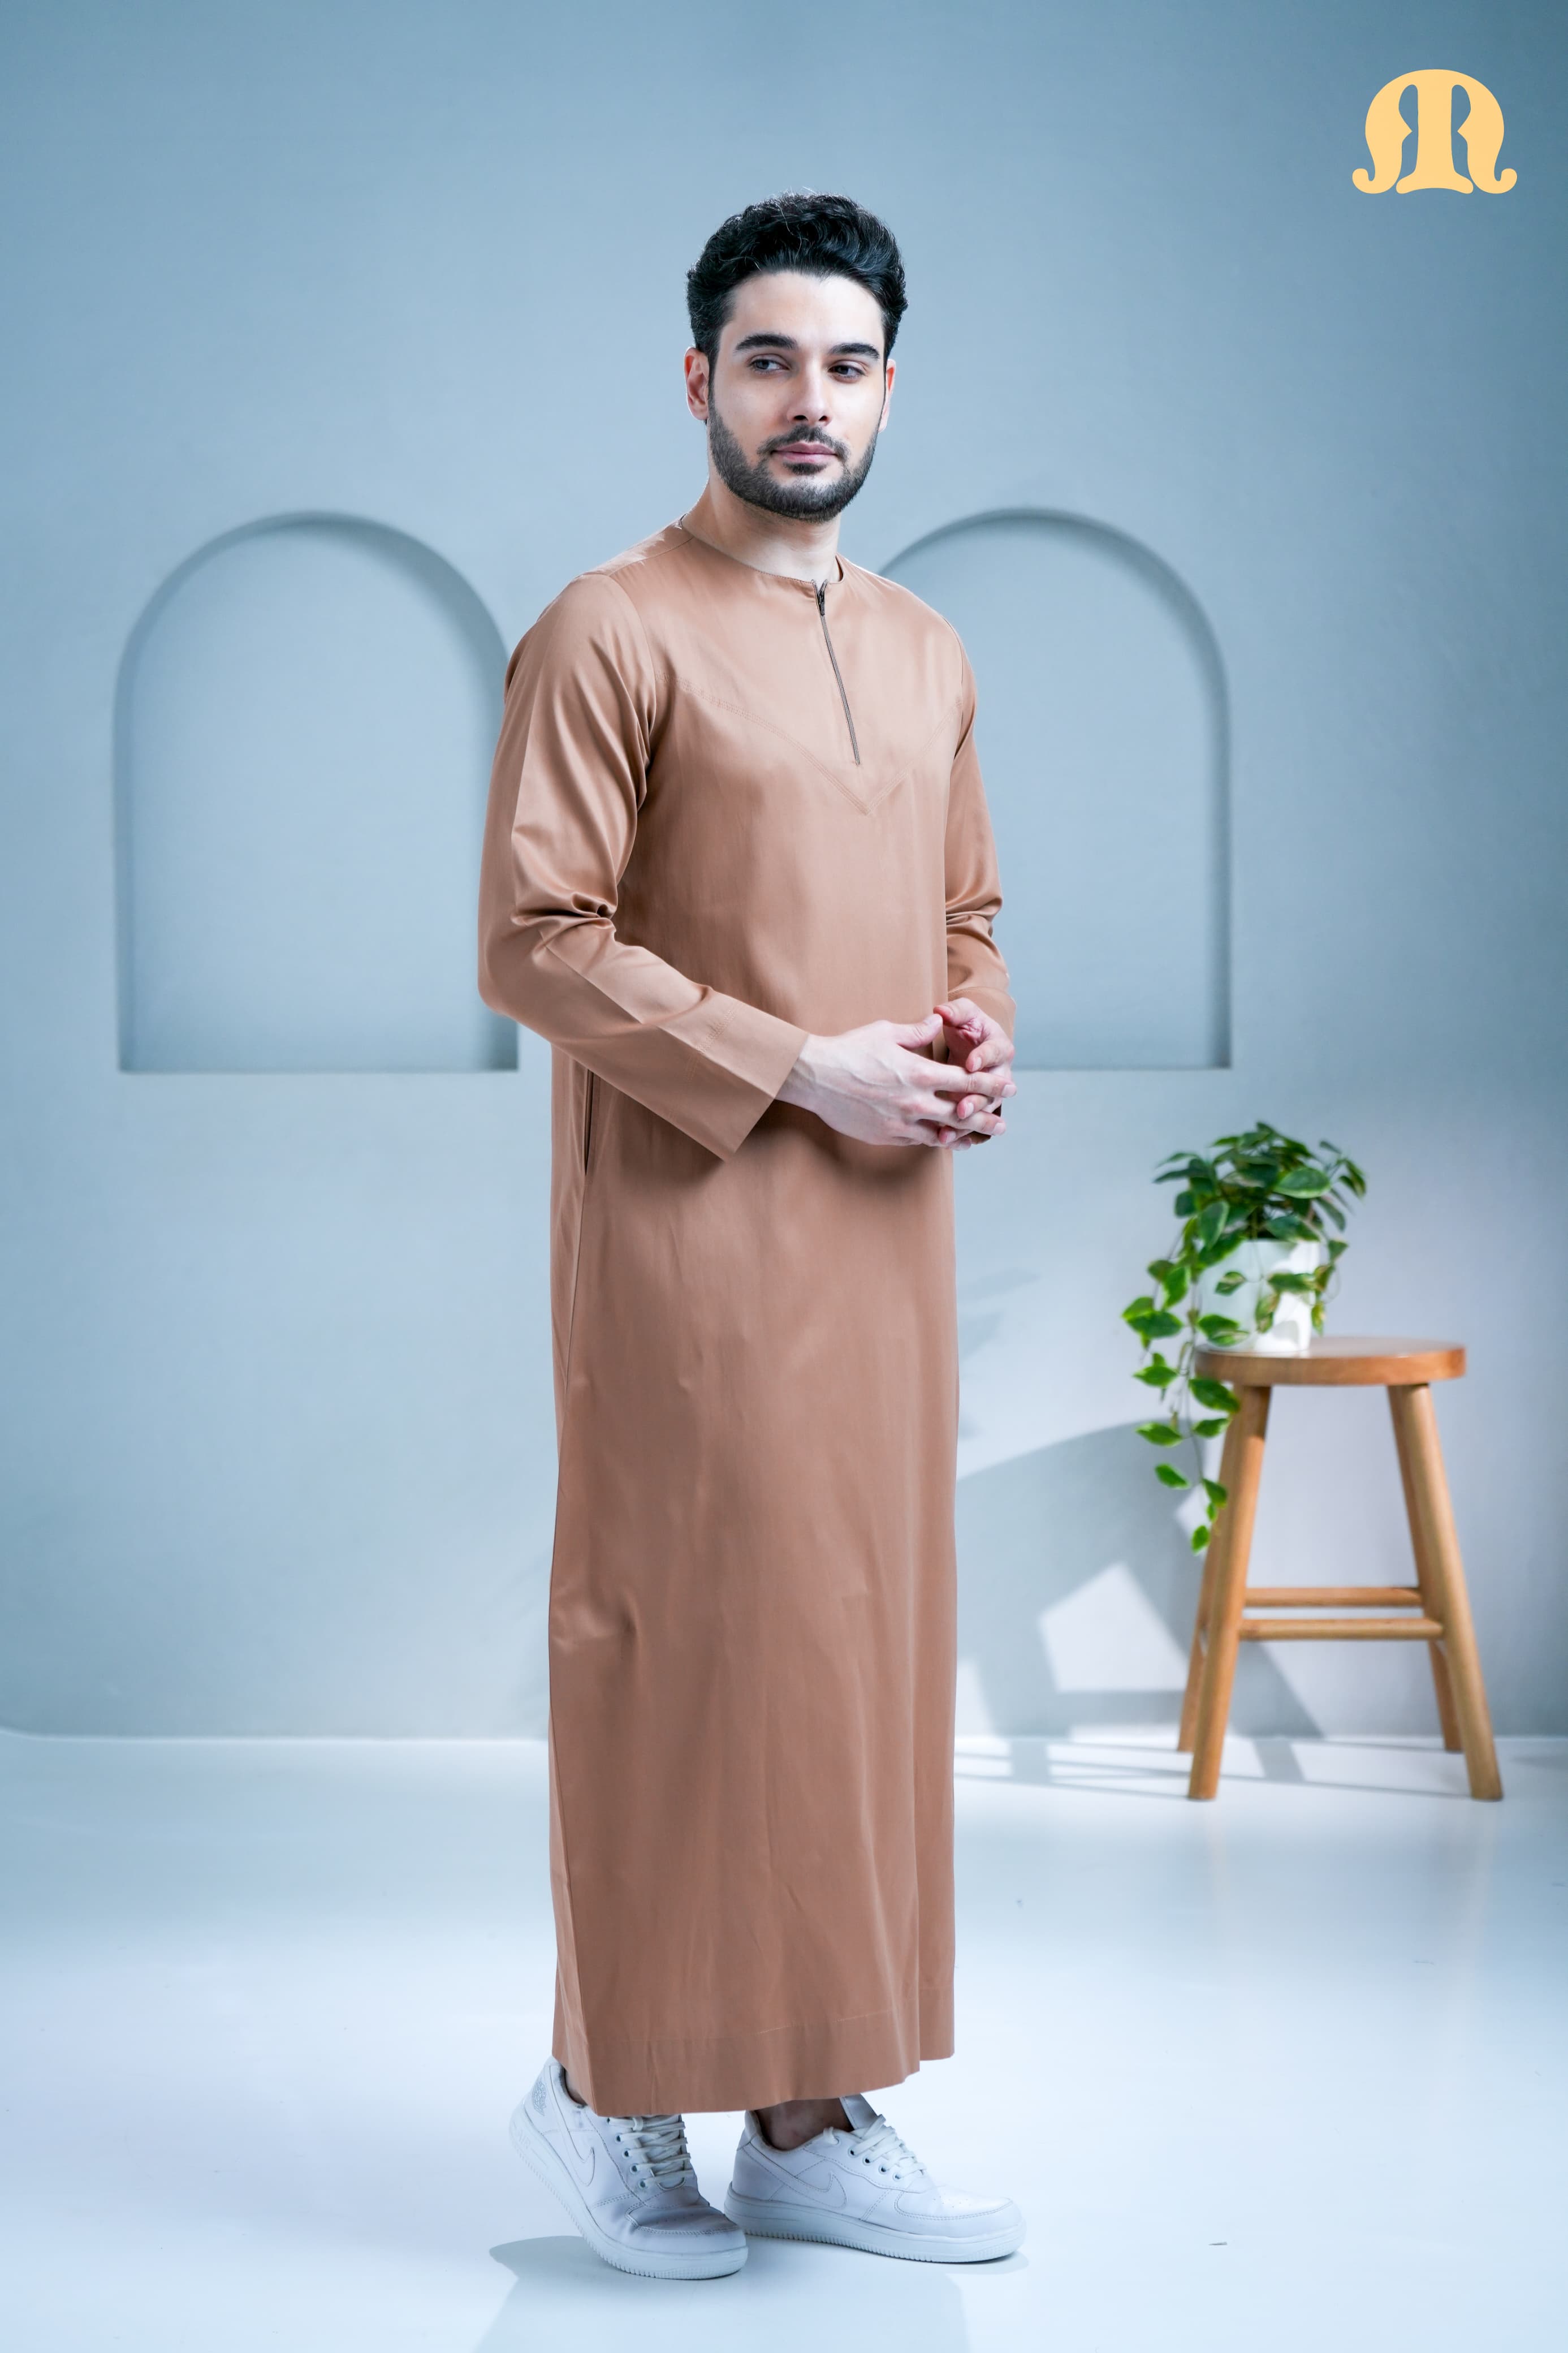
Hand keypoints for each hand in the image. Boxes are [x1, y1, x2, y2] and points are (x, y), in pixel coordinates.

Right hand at [778, 1011, 1012, 1149]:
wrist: (815, 1077)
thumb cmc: (849, 1050)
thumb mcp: (886, 1032)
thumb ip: (917, 1031)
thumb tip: (938, 1021)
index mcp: (920, 1073)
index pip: (967, 1081)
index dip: (991, 1084)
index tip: (1008, 1086)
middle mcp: (915, 1102)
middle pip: (962, 1114)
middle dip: (986, 1118)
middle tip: (1003, 1124)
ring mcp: (901, 1123)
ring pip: (942, 1134)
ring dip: (964, 1136)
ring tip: (979, 1139)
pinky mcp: (887, 1136)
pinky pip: (918, 1141)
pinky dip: (934, 1140)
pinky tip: (942, 1140)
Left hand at [931, 997, 1016, 1149]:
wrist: (968, 1042)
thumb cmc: (966, 1025)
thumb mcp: (962, 1014)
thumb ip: (954, 1012)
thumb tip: (940, 1011)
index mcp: (999, 1047)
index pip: (995, 1053)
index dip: (984, 1058)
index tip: (970, 1064)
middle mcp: (1000, 1073)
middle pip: (994, 1090)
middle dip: (977, 1100)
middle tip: (962, 1108)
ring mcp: (991, 1093)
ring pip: (983, 1111)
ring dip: (968, 1123)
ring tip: (948, 1132)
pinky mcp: (978, 1106)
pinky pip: (972, 1122)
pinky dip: (959, 1132)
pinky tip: (943, 1140)